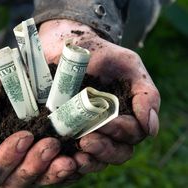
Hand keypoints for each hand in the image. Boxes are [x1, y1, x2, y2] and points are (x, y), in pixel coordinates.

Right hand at [0, 36, 76, 186]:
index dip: (8, 159)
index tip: (24, 135)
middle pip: (16, 180)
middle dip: (35, 165)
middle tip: (51, 145)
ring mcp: (18, 158)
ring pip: (36, 177)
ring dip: (53, 171)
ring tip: (70, 159)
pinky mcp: (35, 148)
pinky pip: (49, 165)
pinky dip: (63, 165)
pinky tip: (78, 158)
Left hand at [38, 19, 159, 180]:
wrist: (66, 48)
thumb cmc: (99, 54)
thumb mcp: (127, 65)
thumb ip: (145, 93)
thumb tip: (151, 129)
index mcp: (127, 112)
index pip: (133, 133)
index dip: (122, 131)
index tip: (107, 123)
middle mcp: (111, 127)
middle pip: (117, 152)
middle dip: (105, 148)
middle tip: (86, 140)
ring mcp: (89, 131)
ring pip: (98, 158)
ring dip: (90, 159)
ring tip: (77, 150)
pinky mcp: (68, 132)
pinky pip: (73, 155)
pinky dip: (72, 161)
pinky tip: (65, 157)